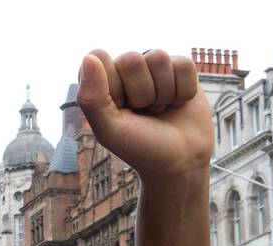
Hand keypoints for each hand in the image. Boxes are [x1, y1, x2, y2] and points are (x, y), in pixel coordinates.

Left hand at [76, 49, 212, 181]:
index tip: (119, 110)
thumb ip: (92, 98)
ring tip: (159, 109)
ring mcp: (154, 68)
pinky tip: (177, 104)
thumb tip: (89, 57)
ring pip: (158, 58)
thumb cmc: (139, 147)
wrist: (179, 161)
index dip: (113, 87)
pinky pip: (183, 64)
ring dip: (162, 92)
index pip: (100, 58)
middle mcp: (126, 71)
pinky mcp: (181, 69)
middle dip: (140, 92)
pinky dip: (183, 90)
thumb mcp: (108, 130)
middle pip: (131, 59)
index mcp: (102, 82)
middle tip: (142, 112)